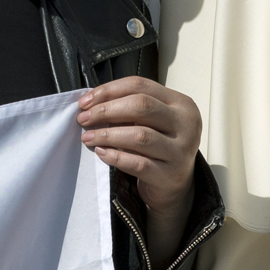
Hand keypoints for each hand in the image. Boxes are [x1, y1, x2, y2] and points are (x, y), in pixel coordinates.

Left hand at [77, 77, 200, 265]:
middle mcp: (186, 124)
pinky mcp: (170, 175)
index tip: (86, 101)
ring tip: (88, 137)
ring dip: (108, 135)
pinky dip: (116, 157)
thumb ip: (131, 109)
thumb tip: (91, 104)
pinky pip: (138, 163)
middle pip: (142, 106)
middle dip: (106, 110)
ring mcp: (181, 150)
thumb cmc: (158, 145)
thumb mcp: (153, 121)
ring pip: (140, 136)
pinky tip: (101, 153)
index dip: (109, 90)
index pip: (141, 86)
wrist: (175, 184)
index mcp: (181, 103)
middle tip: (84, 118)